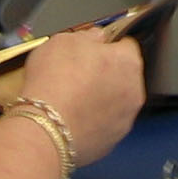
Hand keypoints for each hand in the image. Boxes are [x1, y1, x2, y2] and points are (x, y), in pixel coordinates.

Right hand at [20, 28, 145, 163]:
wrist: (44, 127)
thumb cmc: (54, 82)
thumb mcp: (64, 40)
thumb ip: (87, 36)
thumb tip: (95, 37)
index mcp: (127, 62)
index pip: (126, 46)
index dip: (107, 46)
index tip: (93, 50)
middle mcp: (133, 91)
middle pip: (123, 76)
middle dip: (105, 74)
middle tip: (78, 75)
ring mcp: (124, 120)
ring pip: (115, 103)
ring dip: (99, 100)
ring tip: (71, 100)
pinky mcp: (110, 143)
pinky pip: (103, 126)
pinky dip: (91, 122)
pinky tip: (71, 118)